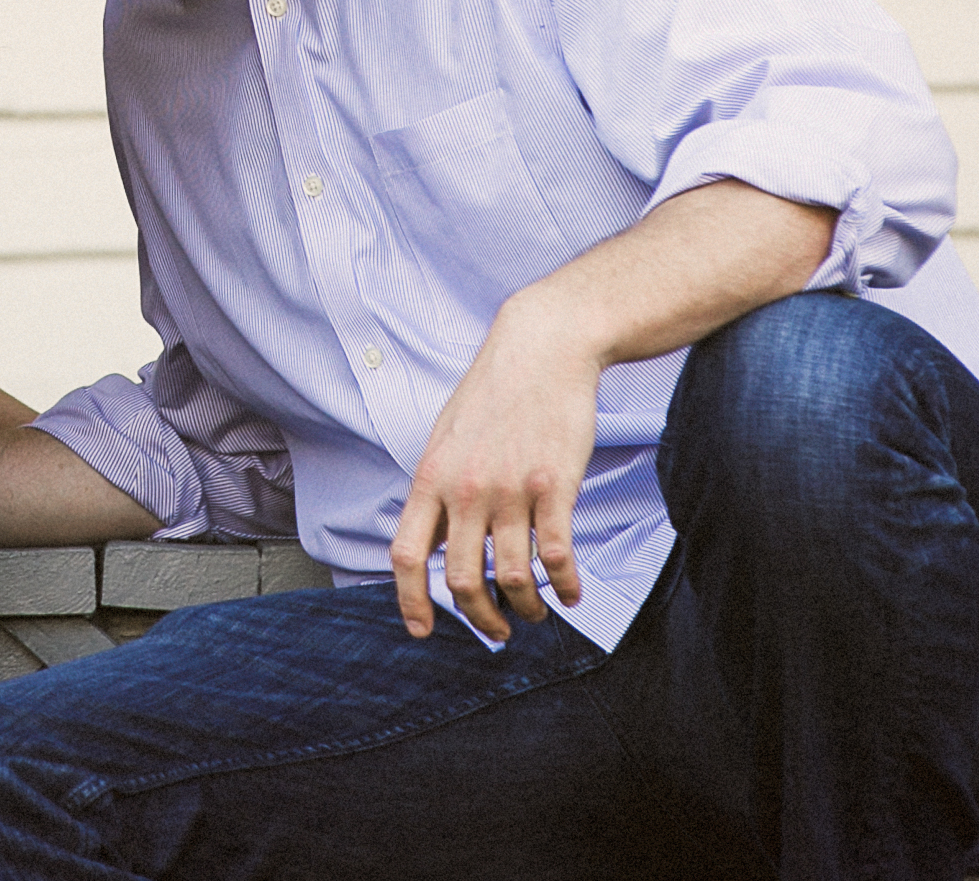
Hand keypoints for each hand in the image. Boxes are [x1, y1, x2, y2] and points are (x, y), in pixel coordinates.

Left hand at [389, 295, 599, 639]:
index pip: (408, 555)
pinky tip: (570, 593)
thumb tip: (432, 541)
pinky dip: (564, 585)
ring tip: (535, 612)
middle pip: (462, 580)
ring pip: (511, 577)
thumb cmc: (495, 393)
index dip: (411, 601)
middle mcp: (466, 489)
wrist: (543, 347)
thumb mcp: (447, 438)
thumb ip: (438, 491)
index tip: (422, 631)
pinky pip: (555, 555)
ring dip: (525, 608)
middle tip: (496, 631)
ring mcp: (510, 489)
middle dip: (480, 618)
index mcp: (431, 478)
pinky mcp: (554, 485)